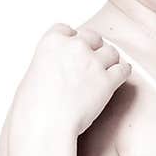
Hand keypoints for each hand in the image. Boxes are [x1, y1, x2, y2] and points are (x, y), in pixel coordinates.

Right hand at [14, 23, 129, 137]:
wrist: (44, 125)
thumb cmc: (32, 107)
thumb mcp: (32, 74)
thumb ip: (49, 64)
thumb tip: (56, 70)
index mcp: (52, 41)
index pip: (67, 30)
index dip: (72, 40)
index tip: (74, 50)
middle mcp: (74, 47)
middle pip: (93, 37)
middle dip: (94, 48)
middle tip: (93, 62)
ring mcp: (93, 62)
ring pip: (111, 52)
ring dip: (110, 61)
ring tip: (107, 71)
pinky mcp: (108, 81)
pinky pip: (124, 69)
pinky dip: (123, 72)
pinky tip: (119, 77)